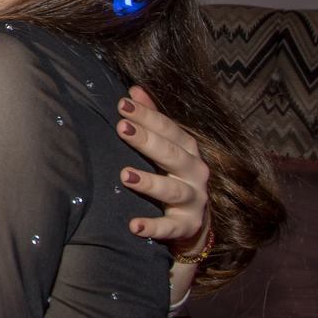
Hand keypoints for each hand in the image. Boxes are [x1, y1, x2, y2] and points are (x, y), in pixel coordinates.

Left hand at [116, 86, 209, 251]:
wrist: (196, 222)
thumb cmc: (174, 177)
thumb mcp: (167, 148)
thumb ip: (152, 120)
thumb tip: (134, 90)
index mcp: (189, 150)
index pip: (169, 129)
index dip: (147, 115)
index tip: (122, 104)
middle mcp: (195, 172)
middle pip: (172, 154)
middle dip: (147, 140)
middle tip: (121, 128)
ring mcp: (194, 200)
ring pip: (173, 190)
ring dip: (150, 182)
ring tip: (125, 175)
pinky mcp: (187, 226)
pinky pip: (170, 227)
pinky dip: (153, 227)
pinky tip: (133, 226)